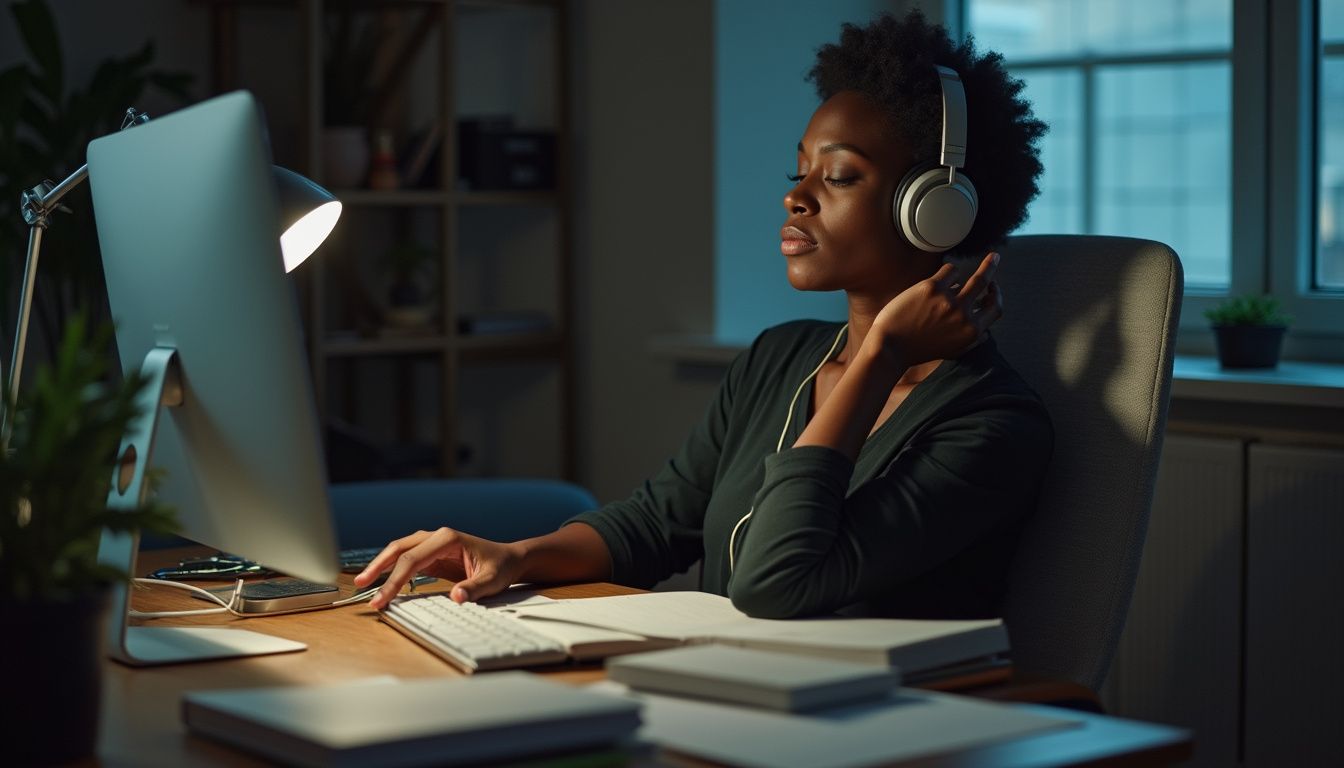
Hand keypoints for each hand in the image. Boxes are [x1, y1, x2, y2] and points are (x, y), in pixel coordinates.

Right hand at [353, 528, 523, 609]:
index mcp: (448, 539)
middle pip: (399, 549)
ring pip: (399, 551)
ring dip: (380, 565)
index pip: (413, 560)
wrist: (509, 559)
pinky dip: (392, 569)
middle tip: (361, 585)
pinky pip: (407, 560)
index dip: (394, 580)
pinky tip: (382, 582)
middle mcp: (437, 537)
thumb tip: (456, 598)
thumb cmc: (501, 567)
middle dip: (378, 567)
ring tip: (363, 583)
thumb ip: (474, 589)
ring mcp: (432, 544)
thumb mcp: (492, 580)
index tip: (382, 598)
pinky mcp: (432, 554)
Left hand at [868, 251, 1002, 365]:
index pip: (995, 309)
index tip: (994, 287)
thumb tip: (986, 331)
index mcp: (971, 332)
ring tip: (948, 283)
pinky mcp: (932, 287)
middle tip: (994, 257)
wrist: (890, 348)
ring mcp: (949, 300)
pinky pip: (949, 270)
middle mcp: (963, 315)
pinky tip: (936, 282)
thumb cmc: (919, 349)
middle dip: (992, 267)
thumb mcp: (953, 350)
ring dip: (961, 274)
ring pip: (968, 274)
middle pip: (986, 283)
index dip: (996, 296)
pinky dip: (947, 273)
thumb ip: (971, 340)